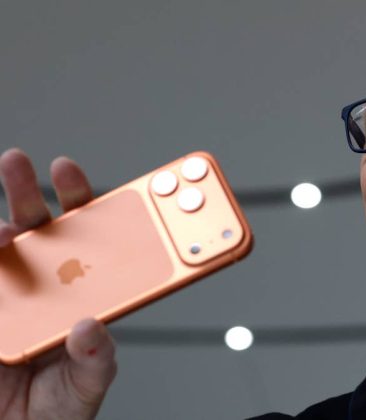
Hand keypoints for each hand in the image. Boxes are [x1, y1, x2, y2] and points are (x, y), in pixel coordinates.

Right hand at [0, 148, 116, 419]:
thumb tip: (92, 327)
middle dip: (25, 191)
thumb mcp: (86, 386)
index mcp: (82, 292)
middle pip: (36, 229)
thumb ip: (96, 358)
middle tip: (19, 163)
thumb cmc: (56, 411)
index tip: (70, 173)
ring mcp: (4, 297)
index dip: (79, 201)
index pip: (85, 237)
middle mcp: (42, 286)